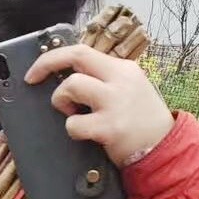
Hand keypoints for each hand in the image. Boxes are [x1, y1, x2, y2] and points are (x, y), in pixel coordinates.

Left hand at [25, 44, 174, 166]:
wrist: (164, 147)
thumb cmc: (139, 119)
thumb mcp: (128, 89)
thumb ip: (102, 80)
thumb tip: (66, 76)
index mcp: (123, 69)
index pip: (82, 50)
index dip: (52, 57)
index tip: (35, 70)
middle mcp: (120, 80)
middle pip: (76, 58)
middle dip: (46, 66)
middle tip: (34, 81)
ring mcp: (115, 102)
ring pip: (70, 87)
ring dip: (62, 103)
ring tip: (75, 114)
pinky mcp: (110, 127)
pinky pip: (73, 124)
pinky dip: (72, 130)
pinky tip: (86, 134)